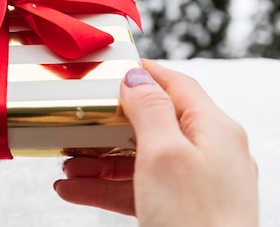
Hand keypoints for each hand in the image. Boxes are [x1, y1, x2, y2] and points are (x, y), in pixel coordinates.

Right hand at [54, 59, 258, 226]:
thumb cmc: (195, 221)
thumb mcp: (164, 154)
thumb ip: (149, 109)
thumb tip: (137, 78)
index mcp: (213, 129)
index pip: (177, 85)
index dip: (145, 73)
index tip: (115, 68)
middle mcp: (209, 153)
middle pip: (152, 125)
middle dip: (109, 128)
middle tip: (79, 125)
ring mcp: (196, 184)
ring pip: (140, 160)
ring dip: (100, 162)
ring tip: (67, 166)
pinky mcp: (183, 209)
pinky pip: (139, 189)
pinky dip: (107, 188)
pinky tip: (74, 191)